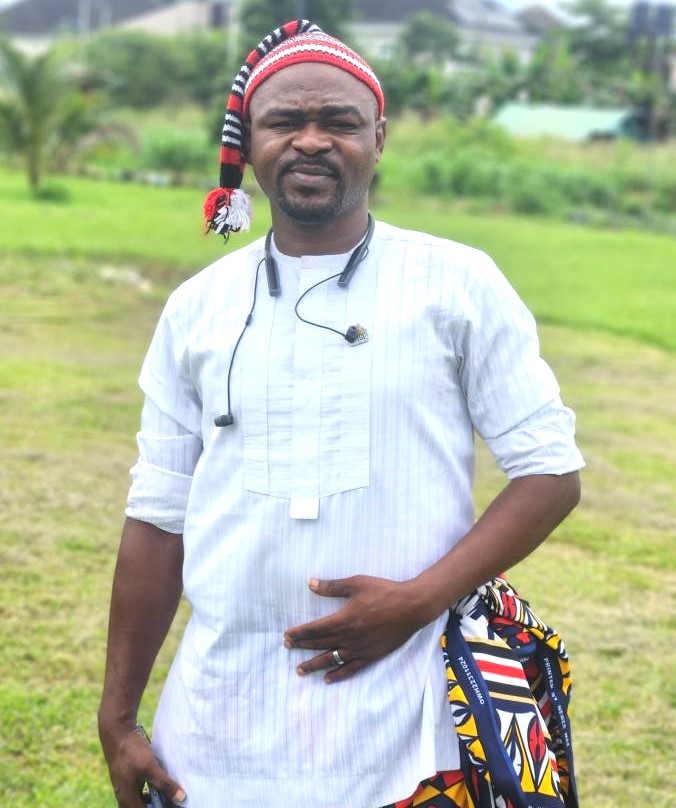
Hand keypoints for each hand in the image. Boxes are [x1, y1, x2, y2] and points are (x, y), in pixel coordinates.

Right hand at [99, 719, 185, 807]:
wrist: (117, 731)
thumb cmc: (131, 751)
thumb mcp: (150, 767)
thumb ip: (164, 784)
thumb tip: (181, 798)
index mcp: (127, 798)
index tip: (174, 806)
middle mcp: (124, 795)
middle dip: (157, 805)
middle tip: (173, 802)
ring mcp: (125, 785)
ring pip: (140, 800)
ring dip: (154, 800)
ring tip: (169, 794)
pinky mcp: (128, 776)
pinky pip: (139, 790)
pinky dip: (150, 790)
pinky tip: (159, 782)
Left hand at [283, 576, 432, 682]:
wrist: (411, 606)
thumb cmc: (384, 591)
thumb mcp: (356, 583)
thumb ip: (332, 586)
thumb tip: (310, 584)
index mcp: (343, 619)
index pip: (314, 629)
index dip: (299, 633)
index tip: (287, 635)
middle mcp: (348, 637)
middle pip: (320, 644)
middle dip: (302, 646)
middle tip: (287, 648)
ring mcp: (360, 649)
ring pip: (331, 659)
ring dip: (314, 665)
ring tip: (300, 670)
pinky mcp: (371, 656)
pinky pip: (351, 669)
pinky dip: (338, 674)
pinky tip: (328, 679)